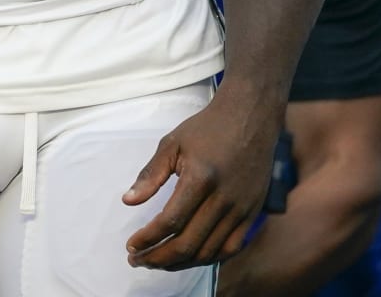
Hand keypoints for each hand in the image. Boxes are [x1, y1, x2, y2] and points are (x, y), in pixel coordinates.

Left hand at [122, 94, 281, 269]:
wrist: (250, 117)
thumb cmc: (207, 128)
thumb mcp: (172, 144)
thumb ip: (150, 175)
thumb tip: (128, 202)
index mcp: (200, 177)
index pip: (170, 221)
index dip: (148, 238)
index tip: (131, 245)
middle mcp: (223, 198)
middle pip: (188, 243)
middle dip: (158, 257)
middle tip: (138, 260)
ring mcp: (241, 208)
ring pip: (208, 251)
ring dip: (180, 263)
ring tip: (158, 262)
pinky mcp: (252, 212)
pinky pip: (231, 247)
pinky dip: (208, 258)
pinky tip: (189, 257)